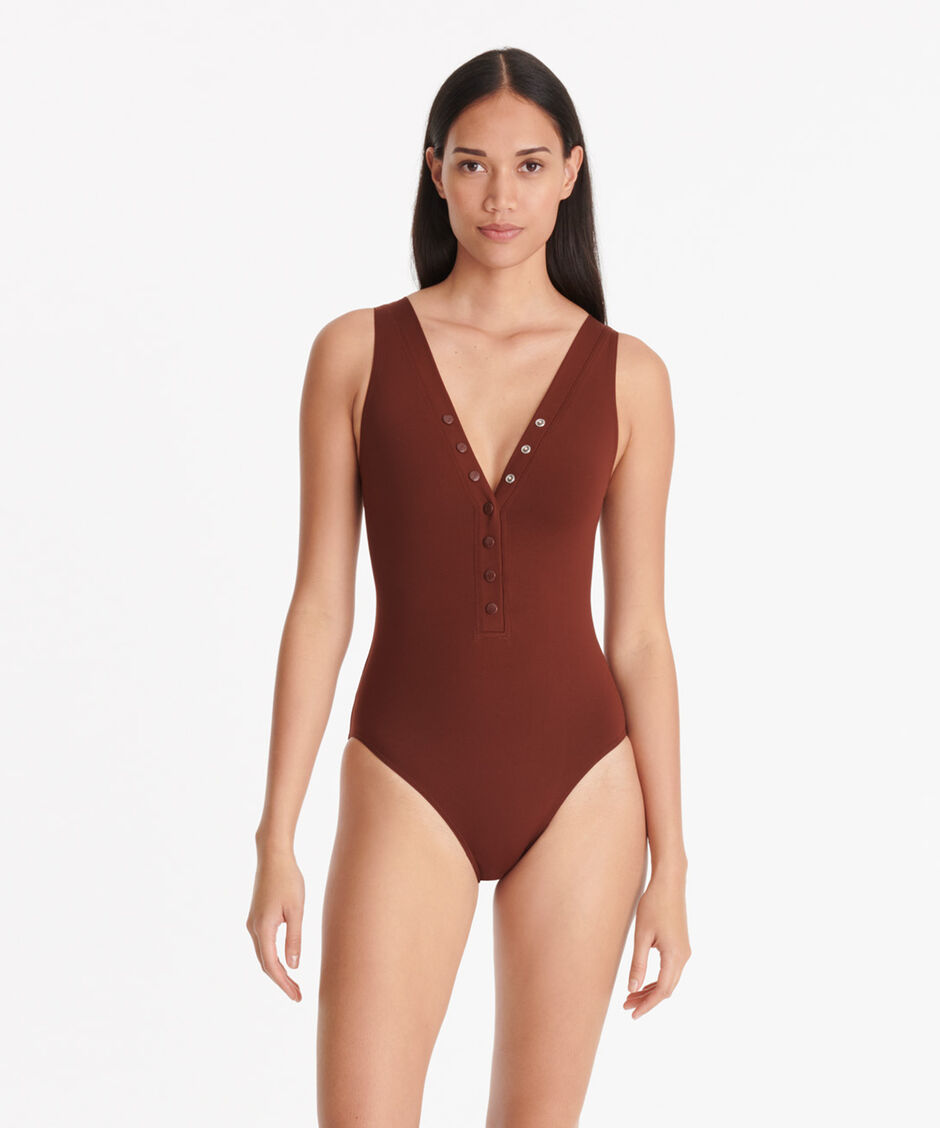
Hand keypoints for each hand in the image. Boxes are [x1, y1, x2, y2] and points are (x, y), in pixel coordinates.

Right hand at [246, 842, 305, 1001]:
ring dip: (276, 971)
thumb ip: (294, 938)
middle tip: (298, 995)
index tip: (297, 996)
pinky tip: (284, 961)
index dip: (284, 984)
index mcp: (263, 928)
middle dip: (281, 981)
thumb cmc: (288, 879)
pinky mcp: (256, 916)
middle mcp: (253, 928)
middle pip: (265, 964)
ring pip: (263, 955)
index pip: (272, 965)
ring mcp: (252, 922)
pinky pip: (263, 944)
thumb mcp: (296, 909)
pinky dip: (272, 957)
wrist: (273, 856)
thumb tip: (293, 967)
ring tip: (293, 983)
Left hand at [623, 868, 690, 1018]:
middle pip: (667, 989)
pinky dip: (657, 979)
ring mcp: (684, 951)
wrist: (670, 883)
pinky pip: (670, 971)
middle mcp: (684, 957)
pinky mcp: (681, 945)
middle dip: (647, 1000)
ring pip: (669, 981)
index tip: (633, 1014)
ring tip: (631, 996)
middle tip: (626, 1006)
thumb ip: (638, 963)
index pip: (662, 991)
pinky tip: (643, 981)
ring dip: (651, 990)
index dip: (647, 1005)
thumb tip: (633, 989)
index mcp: (675, 956)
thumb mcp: (642, 935)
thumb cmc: (654, 905)